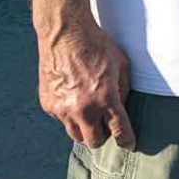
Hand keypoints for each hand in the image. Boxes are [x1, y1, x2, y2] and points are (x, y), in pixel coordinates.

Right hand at [38, 25, 134, 149]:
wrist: (65, 33)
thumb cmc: (96, 44)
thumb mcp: (121, 64)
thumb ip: (123, 89)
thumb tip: (122, 108)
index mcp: (105, 98)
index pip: (119, 131)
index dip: (127, 141)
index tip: (129, 145)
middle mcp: (83, 109)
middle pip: (94, 141)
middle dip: (103, 135)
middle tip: (106, 125)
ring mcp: (63, 109)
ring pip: (76, 135)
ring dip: (85, 128)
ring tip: (89, 110)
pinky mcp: (49, 104)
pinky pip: (62, 119)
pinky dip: (69, 113)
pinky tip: (73, 95)